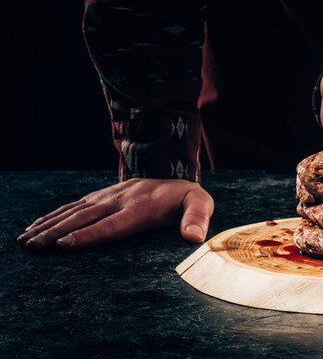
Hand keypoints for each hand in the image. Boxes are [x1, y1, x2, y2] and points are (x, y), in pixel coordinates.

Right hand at [17, 178, 213, 249]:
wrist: (175, 172)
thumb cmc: (187, 198)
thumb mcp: (200, 204)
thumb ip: (197, 219)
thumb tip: (193, 238)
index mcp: (142, 207)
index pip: (113, 224)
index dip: (89, 235)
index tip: (64, 244)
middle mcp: (120, 200)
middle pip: (85, 218)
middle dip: (57, 232)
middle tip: (33, 247)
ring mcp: (108, 196)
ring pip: (74, 211)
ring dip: (49, 224)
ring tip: (26, 240)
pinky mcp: (102, 195)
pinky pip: (75, 205)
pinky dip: (54, 215)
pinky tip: (37, 225)